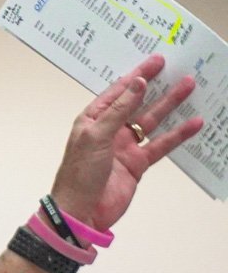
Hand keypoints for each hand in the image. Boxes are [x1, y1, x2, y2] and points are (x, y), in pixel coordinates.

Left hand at [50, 54, 203, 228]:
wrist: (81, 212)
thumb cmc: (79, 174)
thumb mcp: (95, 136)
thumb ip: (119, 110)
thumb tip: (137, 84)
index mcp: (92, 119)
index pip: (118, 91)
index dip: (137, 76)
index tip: (157, 60)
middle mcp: (109, 129)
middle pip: (137, 102)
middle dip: (156, 85)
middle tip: (177, 67)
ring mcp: (125, 146)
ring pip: (152, 120)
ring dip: (170, 104)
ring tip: (189, 86)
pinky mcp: (138, 163)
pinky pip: (161, 144)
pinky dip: (177, 134)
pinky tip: (194, 122)